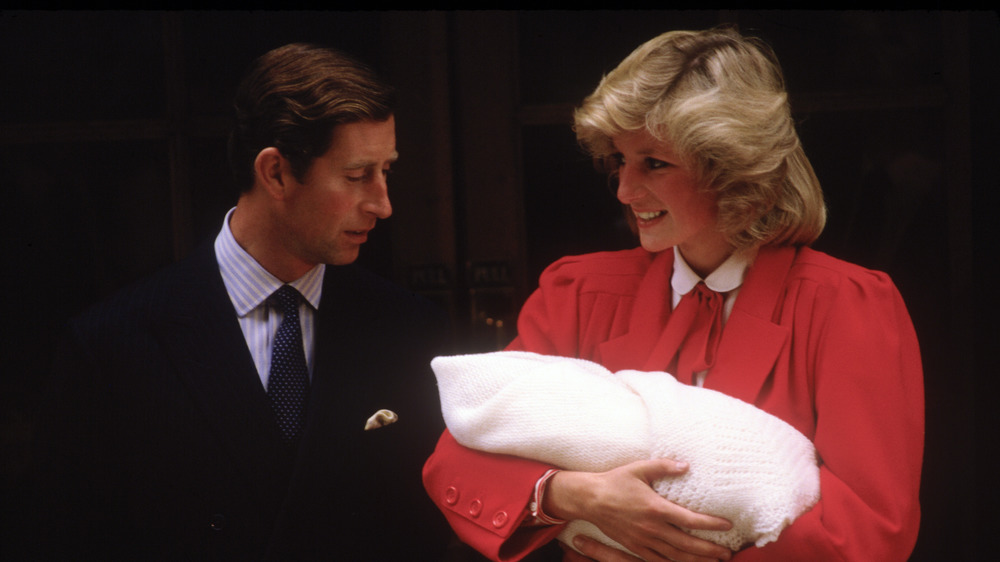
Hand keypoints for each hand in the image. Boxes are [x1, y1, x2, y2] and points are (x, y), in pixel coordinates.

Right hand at [544, 458, 732, 561]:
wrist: (589, 499)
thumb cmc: (615, 481)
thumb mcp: (640, 468)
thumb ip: (665, 466)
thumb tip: (687, 465)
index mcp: (656, 508)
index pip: (691, 520)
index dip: (711, 524)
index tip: (727, 524)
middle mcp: (652, 528)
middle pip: (688, 544)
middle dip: (710, 550)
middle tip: (728, 552)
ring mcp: (643, 540)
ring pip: (675, 556)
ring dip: (697, 560)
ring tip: (714, 561)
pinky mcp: (634, 546)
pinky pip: (657, 560)